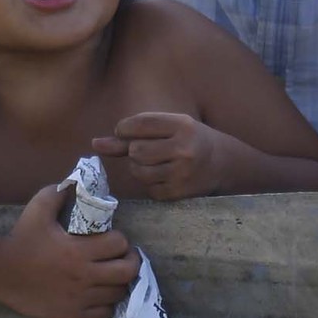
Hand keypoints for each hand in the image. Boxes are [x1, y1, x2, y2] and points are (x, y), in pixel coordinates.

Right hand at [0, 181, 139, 317]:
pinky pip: (103, 313)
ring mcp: (80, 297)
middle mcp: (84, 275)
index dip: (121, 240)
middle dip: (130, 262)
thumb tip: (75, 183)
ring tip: (112, 276)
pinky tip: (100, 295)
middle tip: (124, 258)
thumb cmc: (21, 239)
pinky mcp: (72, 313)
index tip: (113, 239)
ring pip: (118, 293)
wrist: (1, 272)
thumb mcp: (38, 208)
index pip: (119, 244)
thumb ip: (58, 193)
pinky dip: (107, 304)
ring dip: (119, 283)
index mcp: (79, 250)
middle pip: (127, 272)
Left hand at [91, 110, 229, 199]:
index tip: (125, 132)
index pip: (139, 124)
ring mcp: (182, 173)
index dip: (124, 128)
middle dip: (134, 150)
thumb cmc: (189, 139)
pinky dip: (151, 182)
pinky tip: (165, 175)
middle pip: (135, 150)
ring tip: (155, 162)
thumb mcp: (169, 127)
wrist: (223, 163)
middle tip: (146, 149)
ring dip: (139, 167)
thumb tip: (95, 144)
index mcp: (182, 125)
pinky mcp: (179, 192)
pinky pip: (148, 188)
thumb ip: (131, 135)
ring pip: (138, 171)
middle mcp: (184, 148)